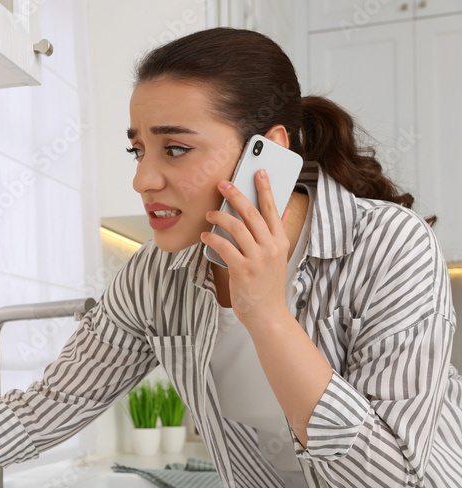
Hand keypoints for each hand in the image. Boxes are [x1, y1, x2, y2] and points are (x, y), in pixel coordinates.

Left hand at [201, 169, 291, 329]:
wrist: (268, 314)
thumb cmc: (269, 285)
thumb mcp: (280, 256)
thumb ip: (280, 231)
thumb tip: (284, 208)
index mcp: (280, 241)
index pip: (272, 208)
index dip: (265, 188)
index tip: (258, 171)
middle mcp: (271, 247)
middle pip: (252, 213)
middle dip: (236, 195)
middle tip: (222, 183)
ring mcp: (257, 258)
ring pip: (237, 227)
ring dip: (220, 217)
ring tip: (209, 213)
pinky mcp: (242, 270)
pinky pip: (224, 246)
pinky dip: (212, 238)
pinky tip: (205, 235)